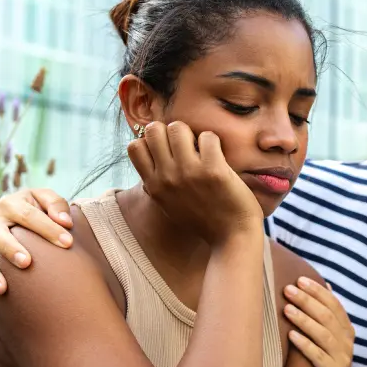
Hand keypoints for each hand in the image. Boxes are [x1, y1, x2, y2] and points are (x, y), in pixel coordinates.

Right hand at [0, 188, 72, 309]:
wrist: (15, 213)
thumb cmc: (38, 208)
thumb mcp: (46, 200)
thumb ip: (57, 205)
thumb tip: (65, 222)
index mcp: (9, 204)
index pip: (28, 216)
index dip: (48, 228)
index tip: (68, 243)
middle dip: (10, 248)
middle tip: (26, 263)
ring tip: (2, 289)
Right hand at [127, 121, 262, 246]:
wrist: (232, 238)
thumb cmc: (203, 221)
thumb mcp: (168, 206)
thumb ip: (156, 185)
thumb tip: (147, 160)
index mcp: (154, 186)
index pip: (134, 146)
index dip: (151, 141)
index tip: (167, 151)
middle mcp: (167, 178)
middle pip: (154, 129)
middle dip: (170, 131)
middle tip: (187, 146)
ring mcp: (189, 173)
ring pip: (178, 127)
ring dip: (193, 134)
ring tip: (203, 150)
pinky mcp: (213, 170)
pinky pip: (208, 136)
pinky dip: (214, 142)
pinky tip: (219, 157)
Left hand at [283, 278, 358, 366]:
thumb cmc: (329, 365)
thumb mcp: (331, 339)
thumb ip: (328, 315)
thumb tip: (325, 286)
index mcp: (346, 330)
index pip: (334, 304)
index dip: (317, 291)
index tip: (299, 279)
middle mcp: (346, 341)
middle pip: (327, 316)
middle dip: (307, 300)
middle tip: (288, 289)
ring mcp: (341, 357)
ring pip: (323, 334)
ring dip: (304, 320)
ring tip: (287, 308)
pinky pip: (318, 356)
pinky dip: (305, 344)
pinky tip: (291, 335)